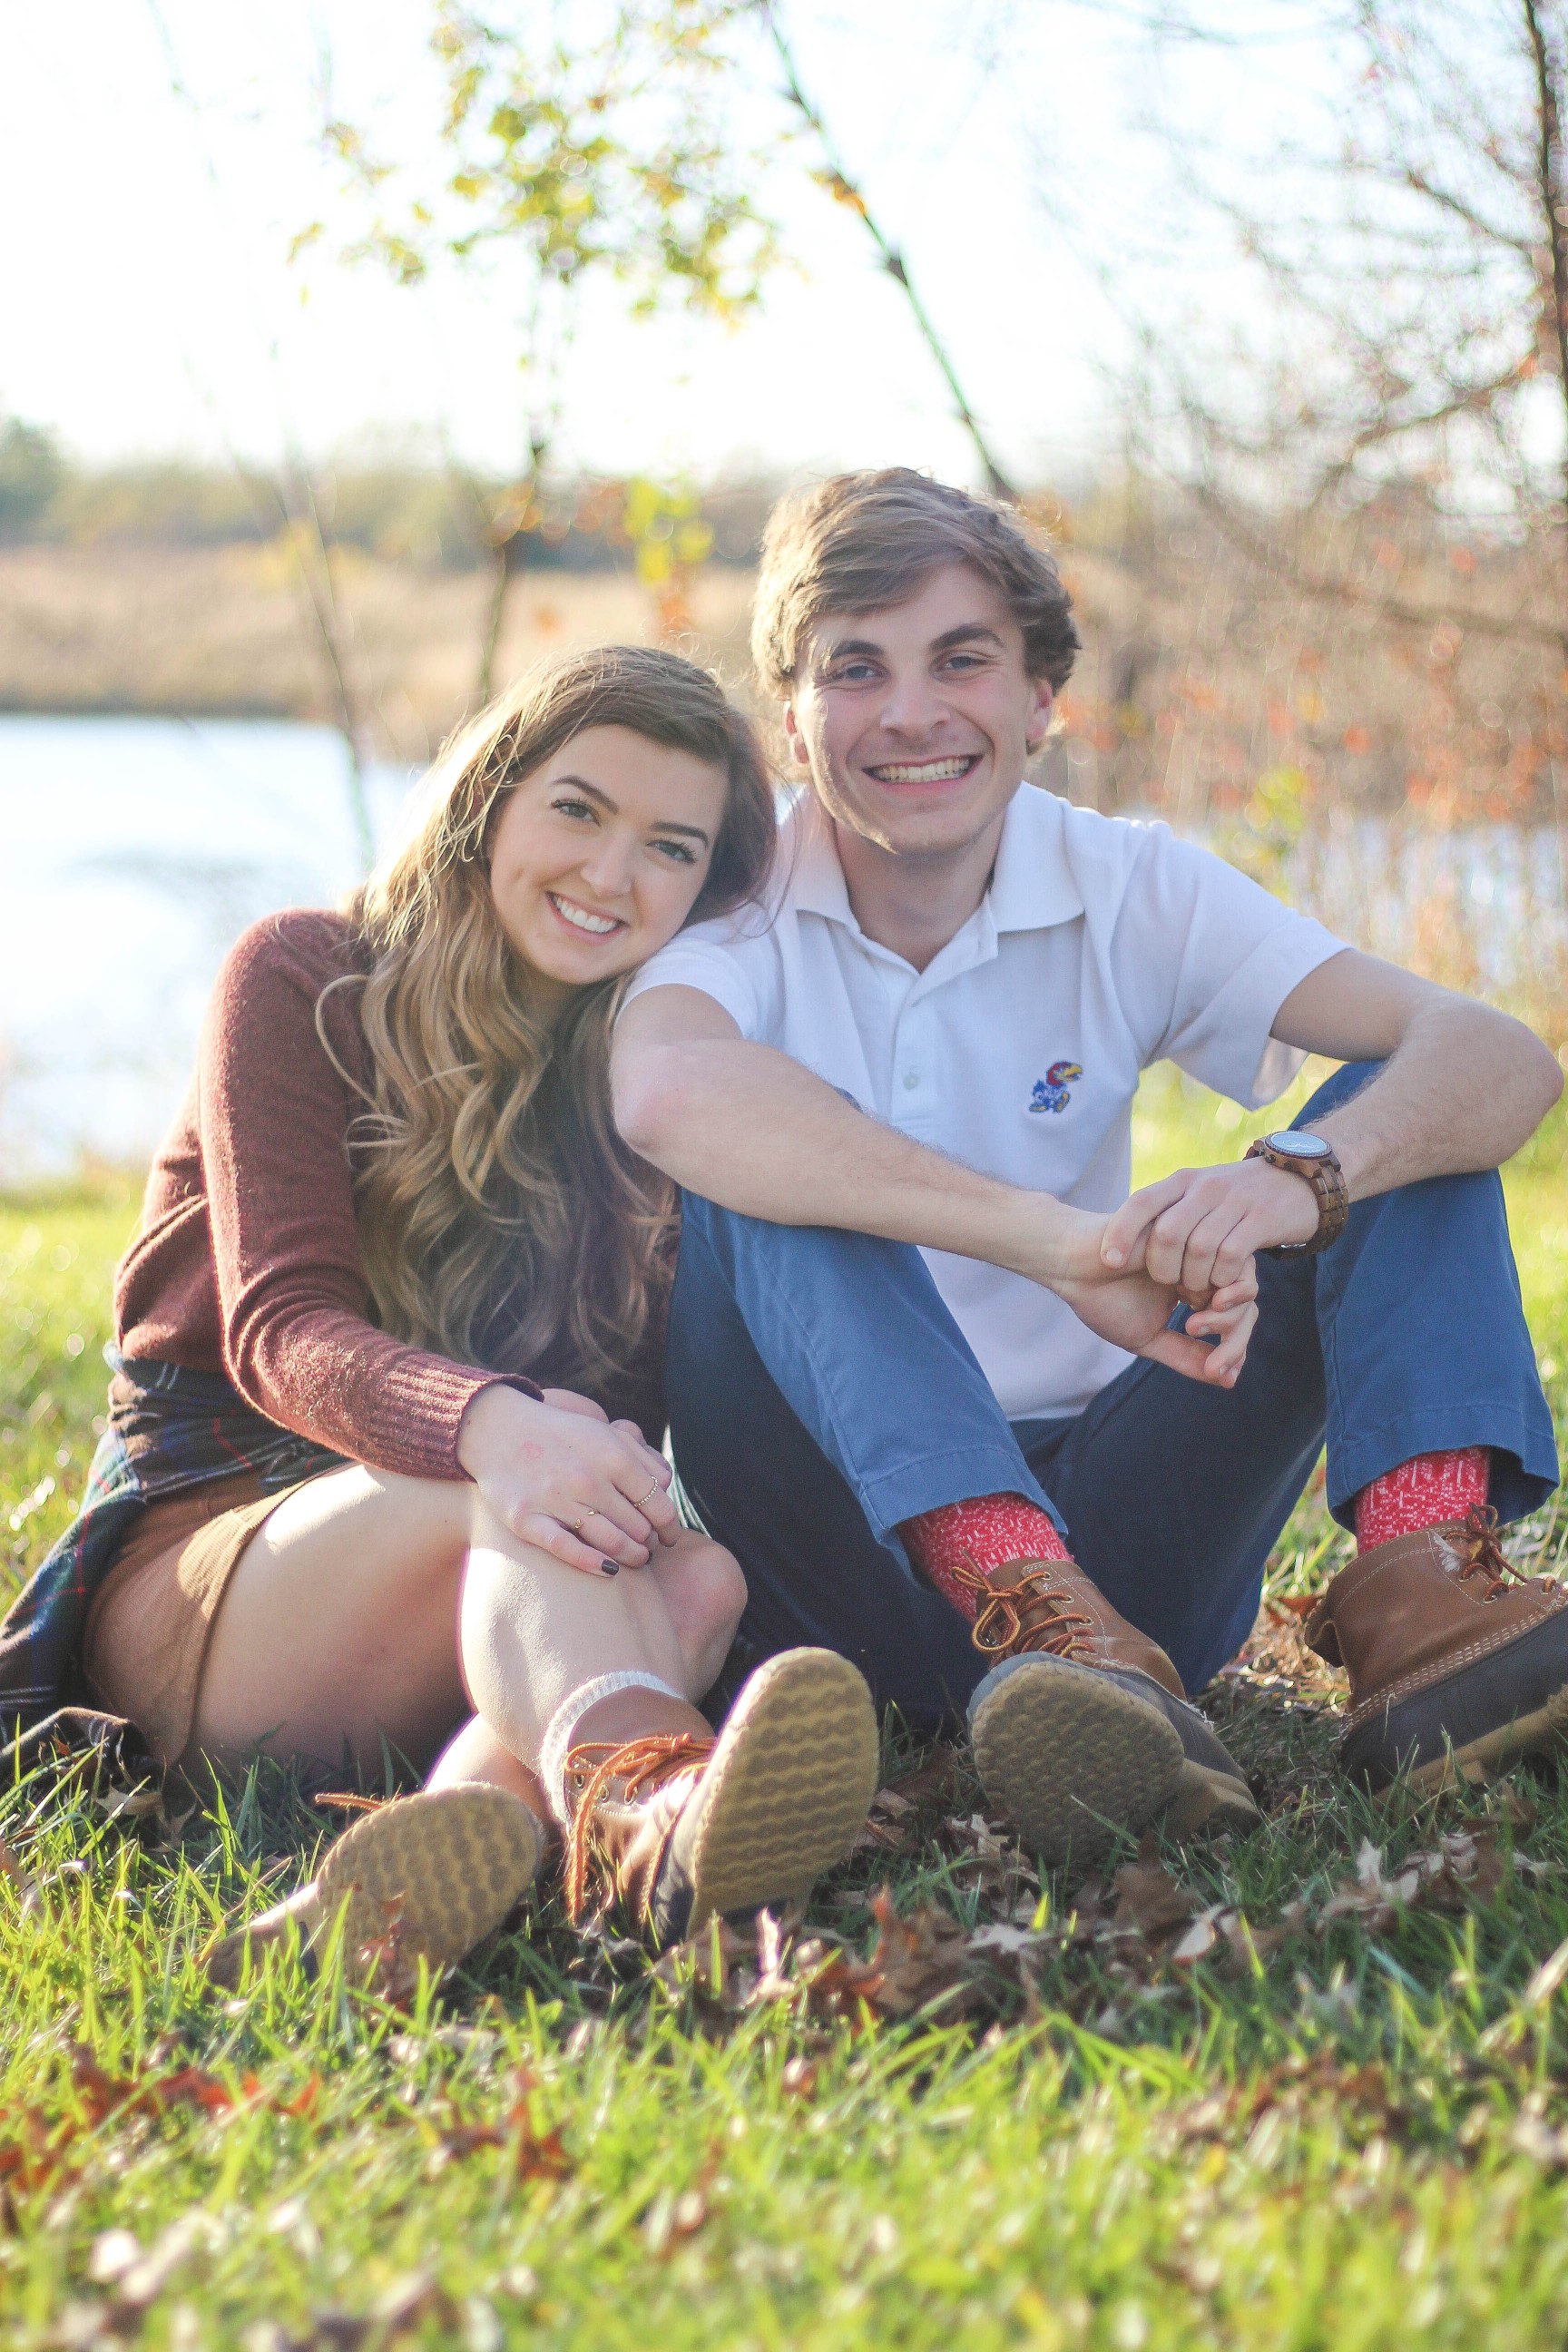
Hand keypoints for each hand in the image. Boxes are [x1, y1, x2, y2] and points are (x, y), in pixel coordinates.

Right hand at [456, 1383, 676, 1575]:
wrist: (500, 1430)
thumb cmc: (562, 1436)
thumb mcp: (605, 1433)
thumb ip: (641, 1458)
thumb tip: (667, 1488)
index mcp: (613, 1457)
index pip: (658, 1505)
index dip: (670, 1527)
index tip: (669, 1537)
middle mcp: (588, 1479)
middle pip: (638, 1528)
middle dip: (649, 1543)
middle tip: (649, 1548)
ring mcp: (556, 1500)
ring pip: (611, 1543)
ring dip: (631, 1557)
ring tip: (635, 1560)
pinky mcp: (527, 1519)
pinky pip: (567, 1550)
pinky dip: (593, 1564)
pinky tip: (608, 1570)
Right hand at [1053, 1242, 1258, 1386]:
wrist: (1072, 1266)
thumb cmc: (1103, 1300)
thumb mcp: (1148, 1339)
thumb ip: (1186, 1357)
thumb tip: (1227, 1380)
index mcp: (1196, 1289)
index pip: (1235, 1319)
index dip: (1234, 1349)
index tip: (1218, 1373)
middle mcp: (1203, 1268)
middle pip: (1246, 1303)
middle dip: (1235, 1337)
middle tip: (1213, 1361)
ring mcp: (1199, 1248)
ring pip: (1242, 1281)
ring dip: (1226, 1314)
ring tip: (1192, 1325)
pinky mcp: (1194, 1231)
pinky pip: (1226, 1256)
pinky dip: (1217, 1284)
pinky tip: (1190, 1302)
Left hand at [1099, 1158, 1317, 1296]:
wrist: (1298, 1181)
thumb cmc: (1236, 1199)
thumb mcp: (1198, 1194)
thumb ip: (1167, 1210)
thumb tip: (1120, 1236)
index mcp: (1183, 1181)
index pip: (1141, 1202)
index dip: (1121, 1233)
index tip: (1109, 1263)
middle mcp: (1206, 1187)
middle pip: (1168, 1234)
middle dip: (1164, 1269)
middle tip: (1172, 1287)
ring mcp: (1235, 1201)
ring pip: (1199, 1250)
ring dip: (1195, 1280)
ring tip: (1197, 1292)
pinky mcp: (1262, 1219)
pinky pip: (1231, 1257)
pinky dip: (1222, 1279)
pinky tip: (1222, 1286)